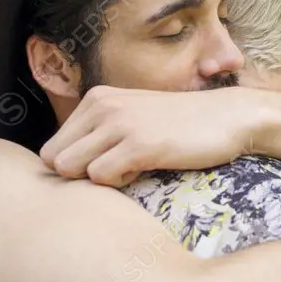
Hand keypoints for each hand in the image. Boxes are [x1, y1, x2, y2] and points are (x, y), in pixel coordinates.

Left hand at [40, 86, 260, 185]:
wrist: (228, 117)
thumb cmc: (180, 125)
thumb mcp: (131, 117)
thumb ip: (99, 134)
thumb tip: (64, 168)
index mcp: (96, 99)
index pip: (52, 147)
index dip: (75, 165)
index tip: (107, 161)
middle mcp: (101, 105)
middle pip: (55, 160)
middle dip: (80, 175)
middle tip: (116, 169)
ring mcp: (119, 123)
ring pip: (71, 168)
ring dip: (99, 179)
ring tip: (130, 168)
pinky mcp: (139, 144)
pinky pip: (100, 177)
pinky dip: (119, 183)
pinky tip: (144, 169)